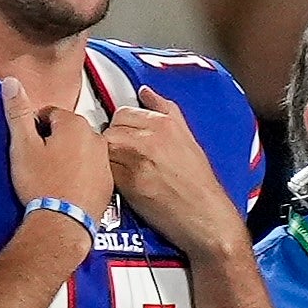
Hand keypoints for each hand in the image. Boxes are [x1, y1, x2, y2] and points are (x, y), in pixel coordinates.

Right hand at [3, 76, 111, 220]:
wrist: (62, 224)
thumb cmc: (41, 184)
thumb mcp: (22, 145)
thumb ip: (18, 112)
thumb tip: (12, 82)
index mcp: (75, 124)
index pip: (49, 114)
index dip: (34, 129)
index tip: (28, 147)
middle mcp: (96, 138)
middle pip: (68, 130)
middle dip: (53, 141)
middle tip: (39, 163)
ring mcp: (105, 161)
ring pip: (81, 150)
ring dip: (67, 157)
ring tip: (52, 177)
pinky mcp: (109, 183)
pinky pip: (91, 170)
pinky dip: (80, 174)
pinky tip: (67, 188)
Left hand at [103, 86, 244, 258]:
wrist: (204, 215)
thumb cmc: (197, 182)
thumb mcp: (187, 137)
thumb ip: (164, 110)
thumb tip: (145, 91)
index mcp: (165, 122)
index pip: (123, 111)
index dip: (122, 128)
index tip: (128, 141)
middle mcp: (151, 135)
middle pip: (110, 127)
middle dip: (113, 142)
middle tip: (124, 159)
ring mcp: (138, 157)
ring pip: (104, 147)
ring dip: (108, 159)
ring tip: (123, 172)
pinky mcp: (129, 180)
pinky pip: (104, 169)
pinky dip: (108, 176)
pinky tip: (122, 184)